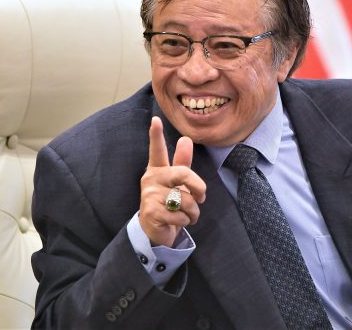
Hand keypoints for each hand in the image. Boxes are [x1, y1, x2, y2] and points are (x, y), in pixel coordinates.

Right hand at [138, 116, 206, 246]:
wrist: (156, 231)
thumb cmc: (169, 204)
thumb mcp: (178, 183)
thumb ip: (182, 163)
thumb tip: (186, 139)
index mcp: (158, 169)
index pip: (157, 150)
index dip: (156, 135)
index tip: (155, 120)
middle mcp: (151, 179)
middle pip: (183, 174)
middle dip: (198, 187)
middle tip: (202, 197)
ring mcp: (149, 195)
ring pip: (185, 199)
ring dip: (193, 211)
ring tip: (186, 214)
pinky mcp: (151, 212)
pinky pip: (180, 215)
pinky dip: (185, 221)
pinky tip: (177, 222)